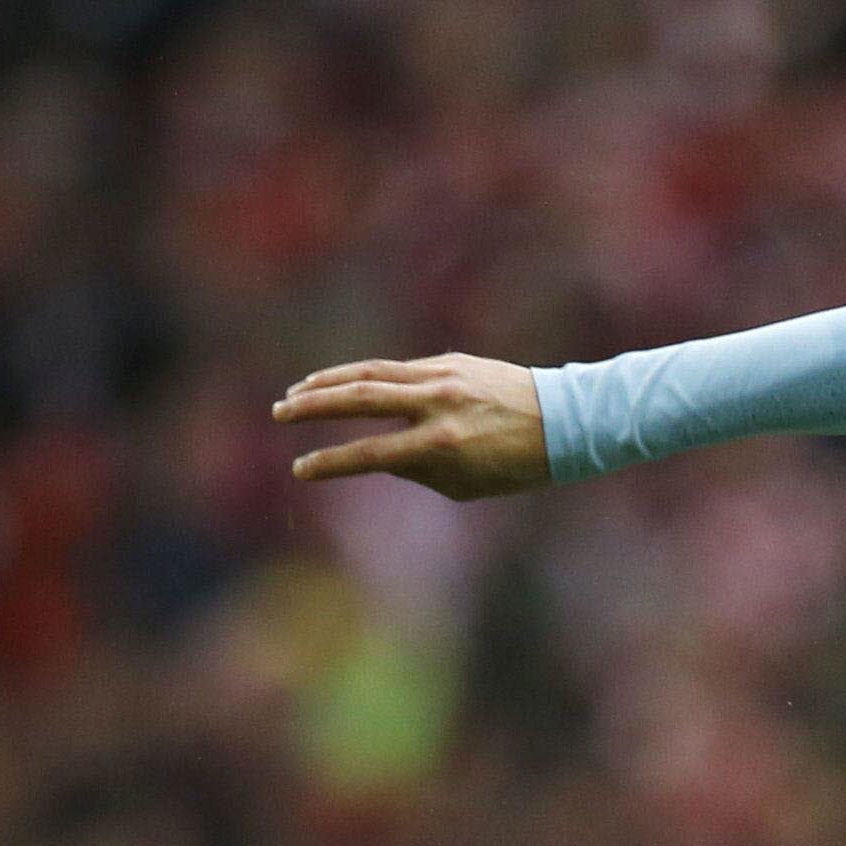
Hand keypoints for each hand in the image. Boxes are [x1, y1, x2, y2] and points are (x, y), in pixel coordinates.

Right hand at [273, 356, 553, 497]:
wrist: (566, 421)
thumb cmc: (516, 465)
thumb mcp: (466, 483)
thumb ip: (415, 469)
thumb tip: (374, 454)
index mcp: (441, 445)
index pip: (369, 454)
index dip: (330, 463)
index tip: (301, 469)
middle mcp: (436, 406)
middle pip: (359, 399)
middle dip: (313, 406)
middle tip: (279, 412)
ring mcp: (442, 377)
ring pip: (372, 373)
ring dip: (329, 382)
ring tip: (297, 392)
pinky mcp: (450, 361)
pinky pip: (397, 368)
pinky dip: (366, 375)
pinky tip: (344, 382)